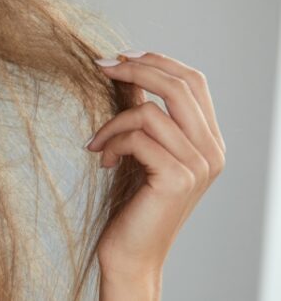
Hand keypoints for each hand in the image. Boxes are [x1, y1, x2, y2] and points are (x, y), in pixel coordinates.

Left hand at [85, 51, 224, 280]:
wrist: (131, 252)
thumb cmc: (133, 202)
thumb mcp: (142, 149)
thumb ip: (143, 113)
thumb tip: (127, 71)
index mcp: (209, 141)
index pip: (194, 82)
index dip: (157, 60)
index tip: (119, 56)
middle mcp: (212, 151)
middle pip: (179, 86)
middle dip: (135, 68)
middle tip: (100, 66)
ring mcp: (199, 165)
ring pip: (149, 112)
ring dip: (112, 122)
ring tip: (97, 143)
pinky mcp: (177, 178)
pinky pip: (137, 138)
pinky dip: (111, 143)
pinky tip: (102, 161)